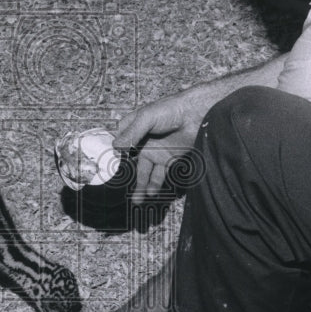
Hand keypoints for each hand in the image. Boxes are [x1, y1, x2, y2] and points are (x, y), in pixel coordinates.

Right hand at [113, 86, 210, 202]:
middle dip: (126, 176)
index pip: (120, 142)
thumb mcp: (146, 118)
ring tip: (138, 201)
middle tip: (121, 190)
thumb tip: (116, 149)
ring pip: (145, 172)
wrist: (196, 114)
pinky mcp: (170, 158)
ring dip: (141, 186)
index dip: (116, 153)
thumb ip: (132, 133)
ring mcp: (156, 151)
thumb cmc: (169, 110)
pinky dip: (155, 184)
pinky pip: (160, 174)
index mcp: (134, 128)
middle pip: (131, 161)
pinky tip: (151, 192)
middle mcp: (143, 142)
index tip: (113, 164)